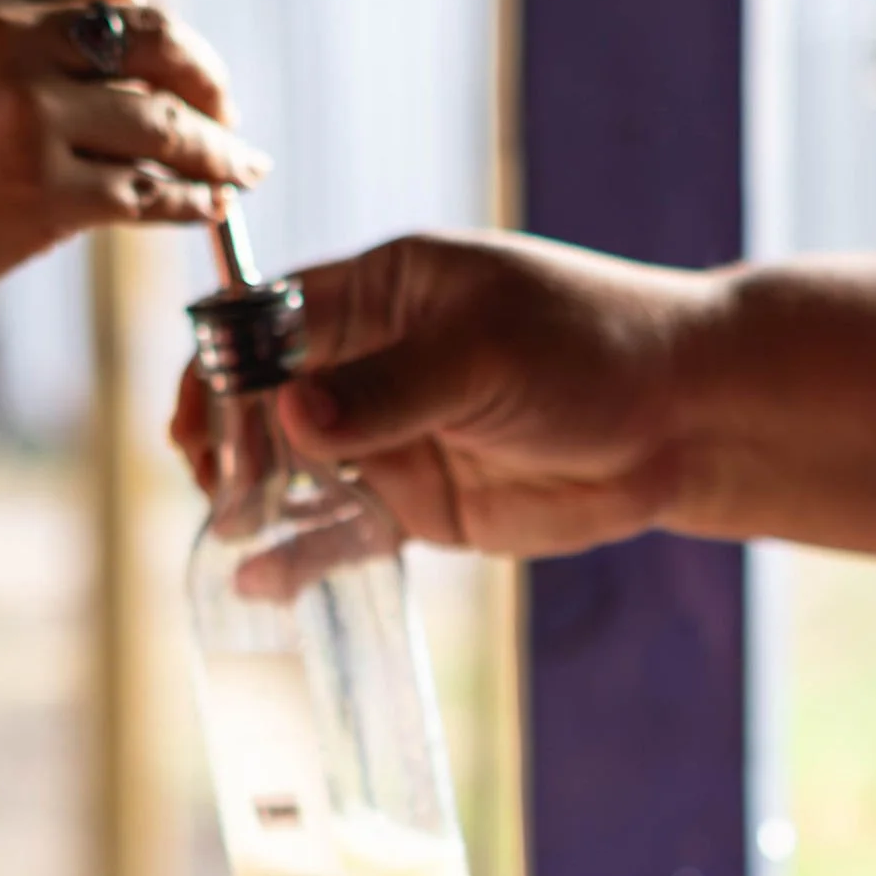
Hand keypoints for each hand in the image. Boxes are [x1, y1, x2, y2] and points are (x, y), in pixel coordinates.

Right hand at [0, 0, 265, 319]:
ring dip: (217, 152)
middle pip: (157, 43)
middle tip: (232, 118)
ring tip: (242, 171)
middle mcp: (10, 42)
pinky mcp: (44, 193)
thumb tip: (122, 68)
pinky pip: (148, 192)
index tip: (187, 66)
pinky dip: (189, 201)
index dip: (165, 30)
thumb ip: (14, 43)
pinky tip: (206, 209)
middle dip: (210, 82)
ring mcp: (29, 117)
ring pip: (164, 123)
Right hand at [170, 229, 714, 552]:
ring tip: (223, 532)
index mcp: (379, 293)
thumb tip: (289, 416)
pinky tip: (259, 582)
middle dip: (223, 439)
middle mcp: (370, 362)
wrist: (678, 422)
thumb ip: (389, 390)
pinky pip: (340, 532)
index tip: (197, 420)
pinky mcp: (418, 505)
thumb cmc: (591, 351)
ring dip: (251, 500)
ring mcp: (390, 437)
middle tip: (208, 485)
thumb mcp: (486, 357)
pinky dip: (298, 556)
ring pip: (292, 469)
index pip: (266, 320)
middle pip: (263, 399)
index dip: (220, 365)